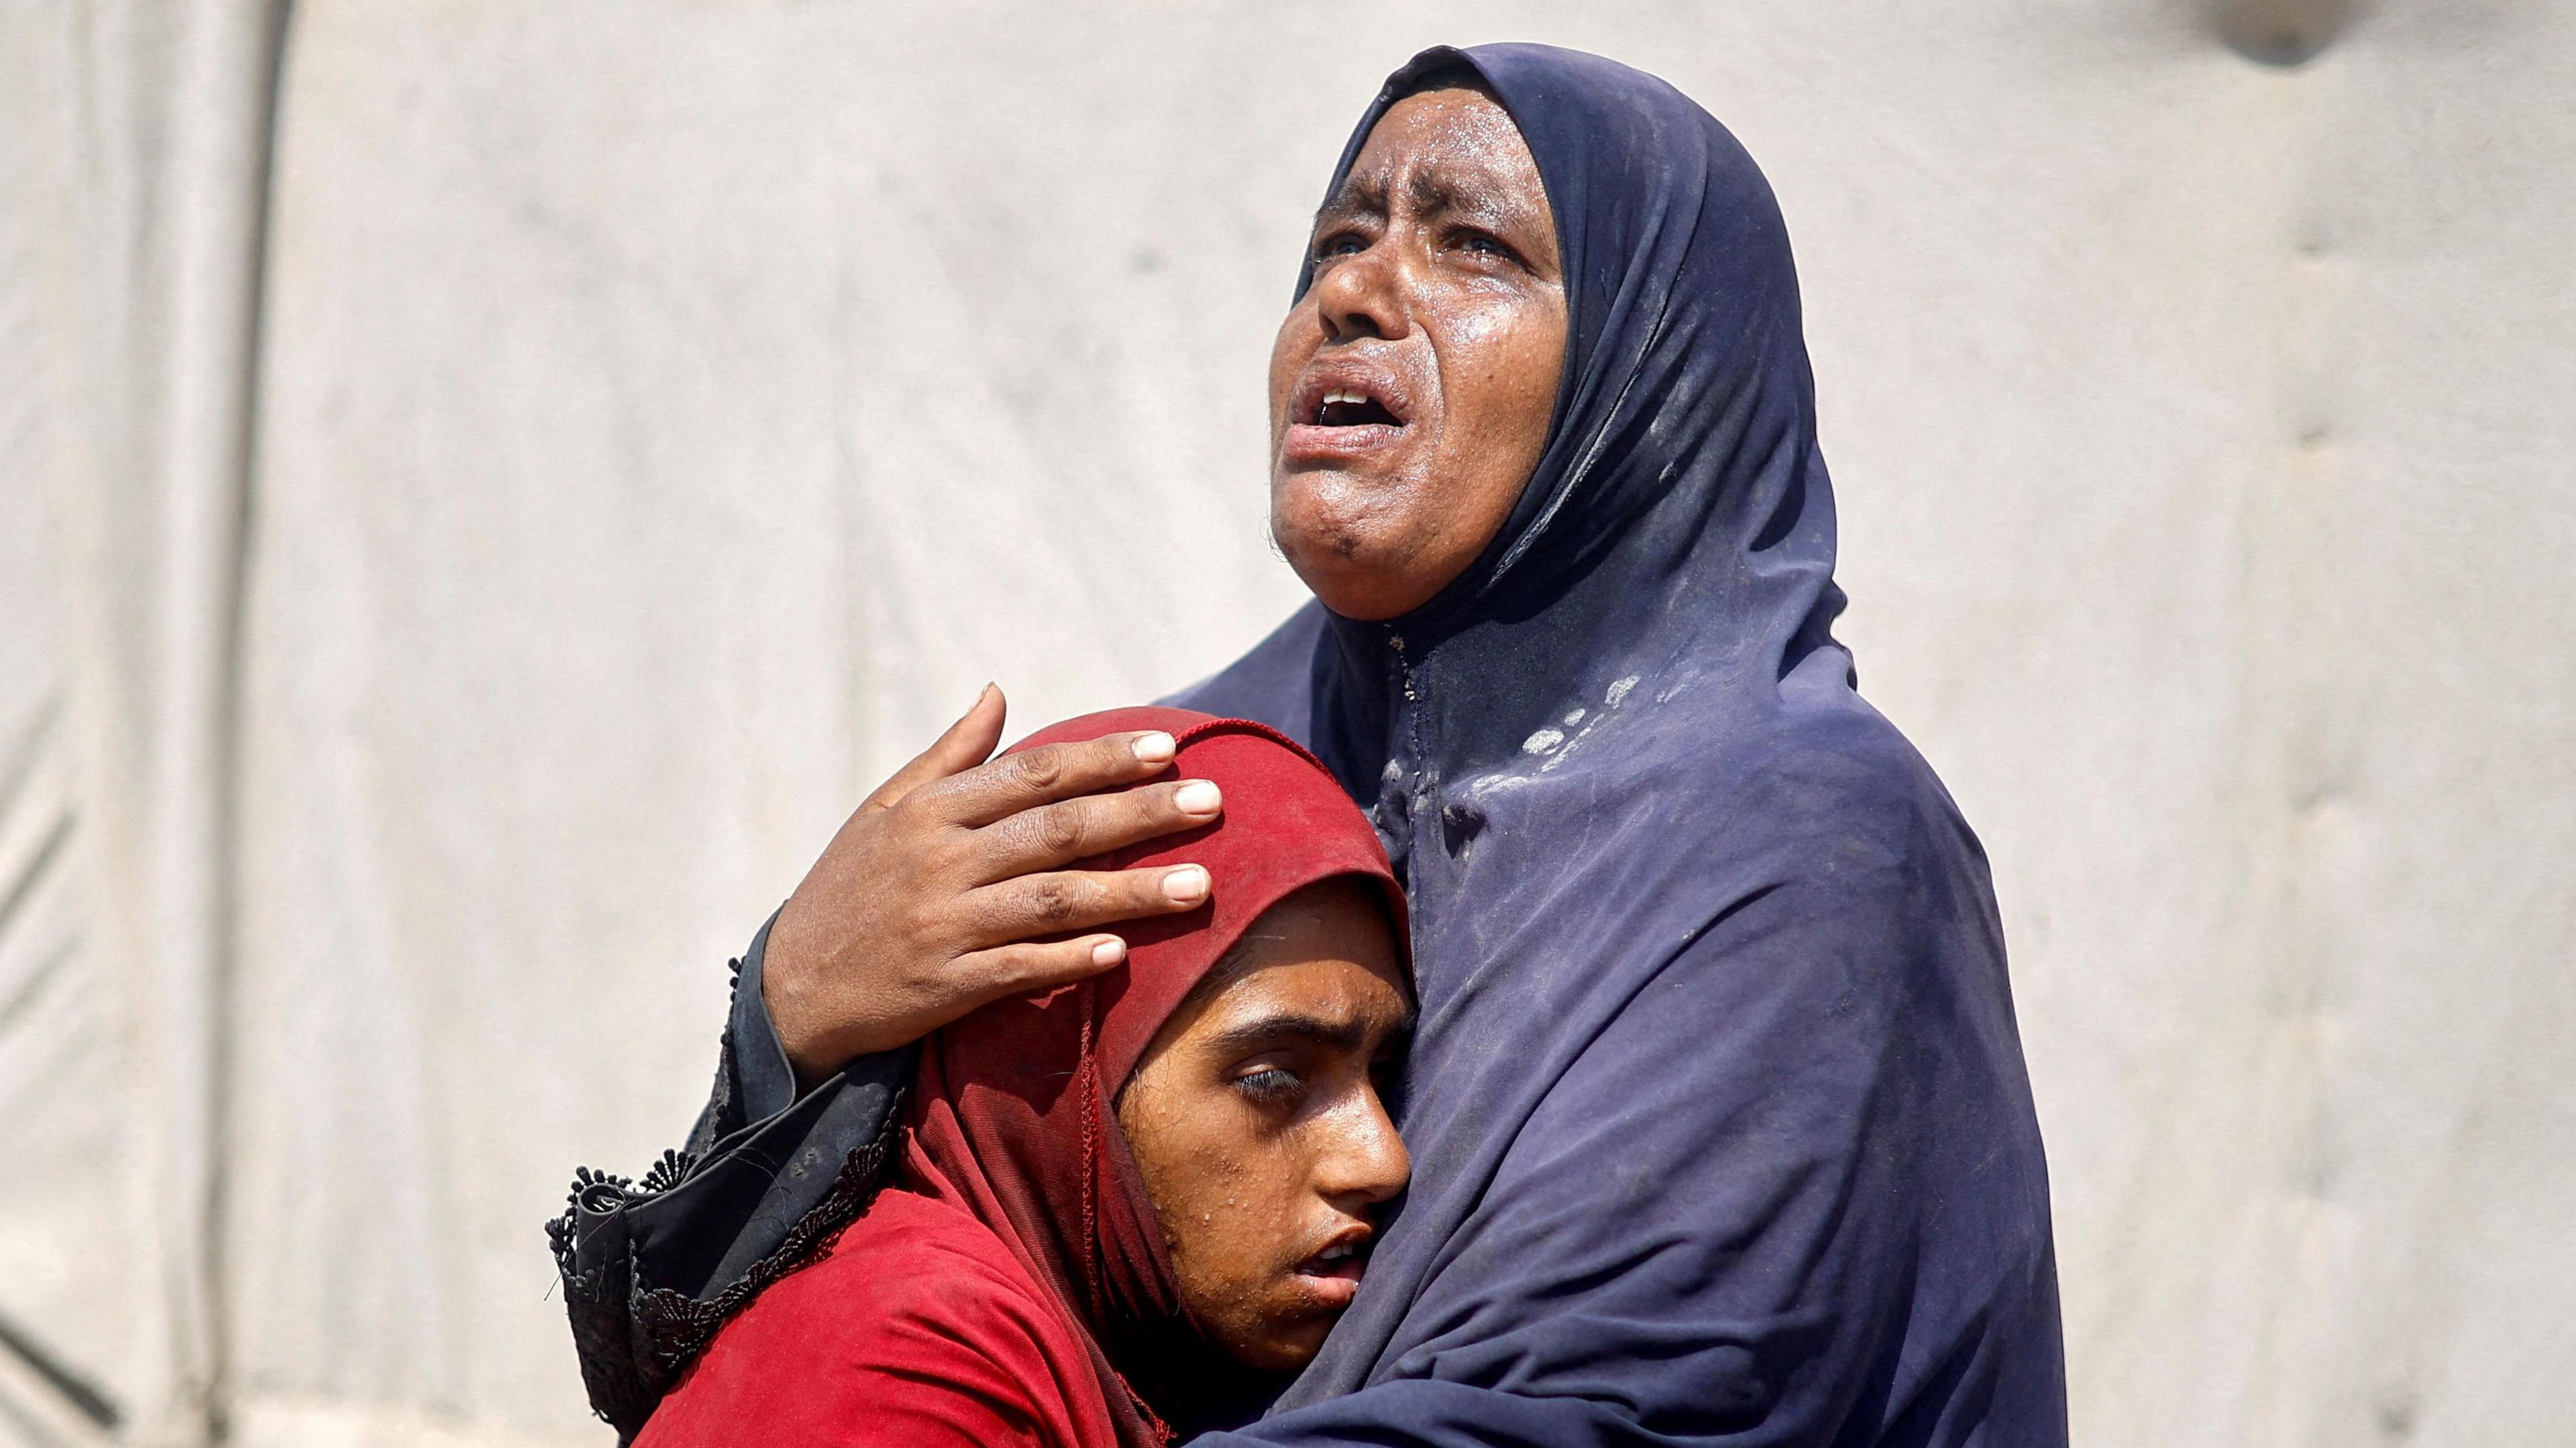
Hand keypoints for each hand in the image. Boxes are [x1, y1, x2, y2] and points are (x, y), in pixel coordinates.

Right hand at [764, 685, 1222, 1085]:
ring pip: (1054, 900)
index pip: (1035, 774)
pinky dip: (1070, 959)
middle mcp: (941, 861)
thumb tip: (997, 690)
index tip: (1168, 749)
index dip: (1104, 760)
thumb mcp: (884, 810)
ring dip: (1131, 892)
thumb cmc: (849, 889)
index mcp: (932, 811)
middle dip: (1141, 814)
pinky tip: (1122, 952)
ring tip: (1200, 884)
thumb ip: (949, 753)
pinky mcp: (944, 986)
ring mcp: (944, 925)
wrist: (790, 989)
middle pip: (1059, 830)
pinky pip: (1019, 969)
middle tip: (1212, 802)